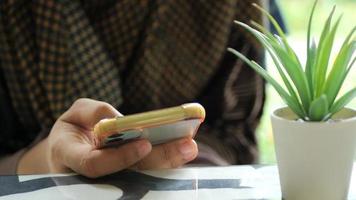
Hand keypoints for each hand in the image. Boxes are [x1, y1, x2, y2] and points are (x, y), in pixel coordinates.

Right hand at [17, 98, 197, 176]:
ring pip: (140, 175)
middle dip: (158, 159)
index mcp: (69, 157)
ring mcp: (110, 177)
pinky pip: (146, 169)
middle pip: (127, 173)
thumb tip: (122, 121)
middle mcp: (90, 174)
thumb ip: (94, 112)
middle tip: (186, 145)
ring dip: (168, 160)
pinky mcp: (125, 174)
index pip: (94, 164)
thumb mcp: (76, 113)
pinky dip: (165, 158)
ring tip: (190, 145)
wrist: (71, 147)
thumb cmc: (75, 127)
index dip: (120, 157)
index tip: (145, 143)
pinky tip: (183, 147)